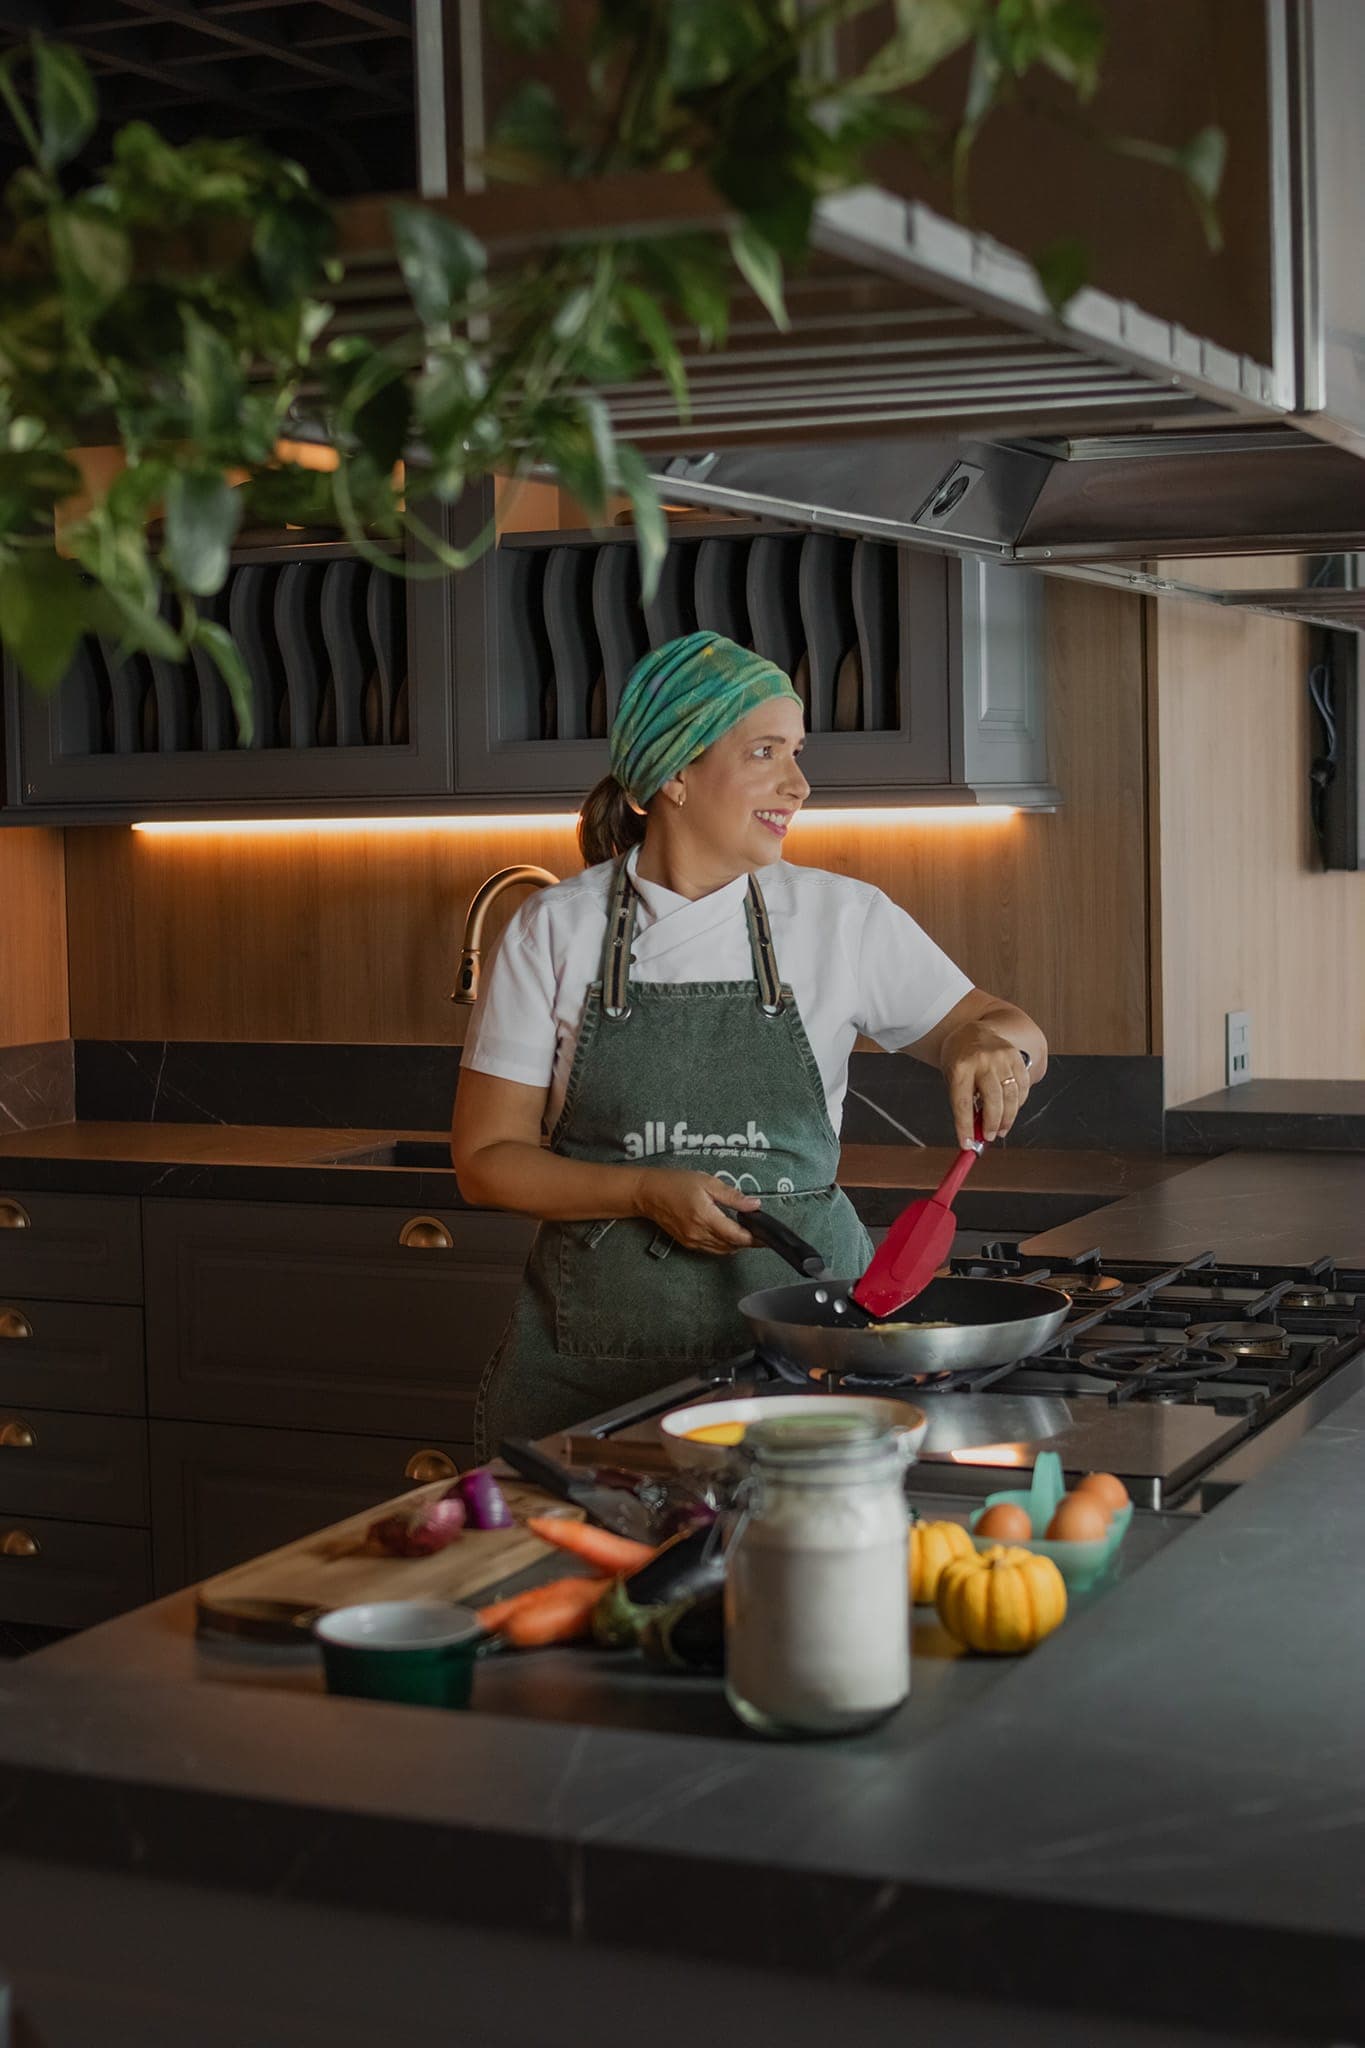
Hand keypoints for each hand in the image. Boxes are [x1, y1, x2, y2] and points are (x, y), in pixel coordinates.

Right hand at [631, 1169, 759, 1254]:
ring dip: (735, 1244)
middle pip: (731, 1246)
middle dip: (747, 1241)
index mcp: (705, 1217)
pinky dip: (723, 1244)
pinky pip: (711, 1249)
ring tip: (746, 1233)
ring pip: (722, 1250)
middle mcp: (699, 1234)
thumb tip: (755, 1205)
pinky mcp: (687, 1243)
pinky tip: (727, 1233)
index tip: (767, 1237)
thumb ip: (732, 1196)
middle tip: (759, 1232)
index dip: (754, 1239)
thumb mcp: (707, 1182)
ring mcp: (692, 1241)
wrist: (648, 1193)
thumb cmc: (676, 1183)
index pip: (736, 1236)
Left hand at [940, 1022, 1030, 1145]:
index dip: (965, 1127)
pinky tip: (1012, 1109)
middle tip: (990, 1136)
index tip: (966, 1144)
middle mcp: (982, 1061)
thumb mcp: (952, 1078)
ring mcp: (1002, 1057)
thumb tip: (974, 1132)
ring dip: (1008, 1117)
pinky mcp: (1016, 1057)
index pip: (963, 1103)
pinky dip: (1019, 1102)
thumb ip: (964, 1103)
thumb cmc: (959, 1057)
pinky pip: (1023, 1086)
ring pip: (1011, 1095)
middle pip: (992, 1099)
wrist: (973, 1029)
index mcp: (960, 1067)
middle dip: (992, 1124)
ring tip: (1001, 1129)